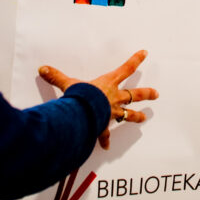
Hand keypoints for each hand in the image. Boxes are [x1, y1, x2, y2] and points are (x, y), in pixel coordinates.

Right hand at [39, 49, 157, 148]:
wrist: (82, 115)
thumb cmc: (80, 97)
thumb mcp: (68, 84)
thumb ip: (56, 76)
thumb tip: (43, 68)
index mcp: (108, 84)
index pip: (125, 69)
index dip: (136, 60)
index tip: (145, 53)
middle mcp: (113, 98)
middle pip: (134, 95)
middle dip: (145, 94)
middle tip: (156, 94)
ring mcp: (111, 114)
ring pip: (128, 115)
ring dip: (136, 117)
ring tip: (144, 119)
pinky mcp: (103, 126)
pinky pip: (105, 134)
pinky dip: (104, 140)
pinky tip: (106, 147)